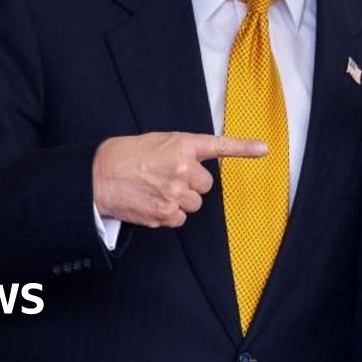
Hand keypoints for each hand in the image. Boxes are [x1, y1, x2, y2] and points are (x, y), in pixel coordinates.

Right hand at [92, 132, 265, 227]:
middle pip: (206, 185)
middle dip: (191, 184)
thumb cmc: (125, 156)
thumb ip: (183, 151)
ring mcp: (175, 193)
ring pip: (194, 204)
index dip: (244, 148)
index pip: (219, 146)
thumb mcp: (158, 142)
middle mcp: (182, 168)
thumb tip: (198, 166)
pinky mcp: (165, 213)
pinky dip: (169, 215)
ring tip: (156, 190)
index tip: (264, 148)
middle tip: (167, 178)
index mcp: (182, 145)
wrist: (98, 176)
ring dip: (180, 200)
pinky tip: (152, 203)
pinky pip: (180, 219)